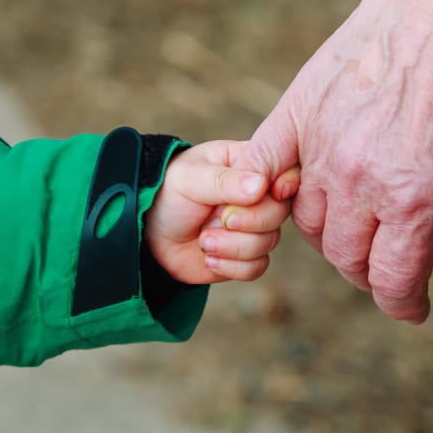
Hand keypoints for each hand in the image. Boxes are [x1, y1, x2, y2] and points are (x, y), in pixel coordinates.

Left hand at [144, 140, 300, 284]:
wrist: (146, 232)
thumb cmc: (167, 192)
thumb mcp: (190, 178)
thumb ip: (225, 181)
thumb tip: (261, 185)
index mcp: (250, 165)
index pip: (286, 171)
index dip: (284, 185)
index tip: (270, 192)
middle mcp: (257, 196)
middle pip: (280, 212)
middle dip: (250, 222)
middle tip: (219, 220)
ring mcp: (253, 227)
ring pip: (269, 242)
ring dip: (234, 247)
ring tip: (204, 240)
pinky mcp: (245, 255)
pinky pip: (258, 267)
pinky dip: (232, 267)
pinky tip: (209, 257)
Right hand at [236, 0, 432, 321]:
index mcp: (414, 199)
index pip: (390, 281)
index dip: (404, 305)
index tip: (413, 307)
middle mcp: (359, 178)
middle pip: (343, 257)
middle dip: (370, 273)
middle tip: (390, 264)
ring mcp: (322, 142)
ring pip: (304, 220)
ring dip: (332, 234)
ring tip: (358, 222)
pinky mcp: (300, 107)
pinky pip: (264, 165)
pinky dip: (272, 189)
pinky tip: (289, 193)